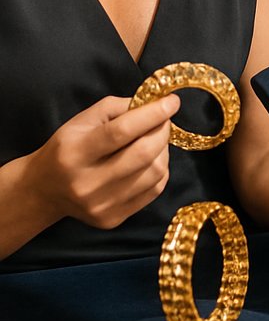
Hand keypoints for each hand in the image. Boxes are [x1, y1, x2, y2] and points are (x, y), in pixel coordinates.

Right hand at [26, 93, 179, 230]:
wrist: (45, 190)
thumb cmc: (68, 147)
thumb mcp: (83, 120)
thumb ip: (119, 107)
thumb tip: (156, 104)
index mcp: (74, 153)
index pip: (121, 132)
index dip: (152, 114)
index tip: (172, 101)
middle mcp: (86, 183)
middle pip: (143, 154)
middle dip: (162, 130)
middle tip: (164, 119)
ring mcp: (100, 205)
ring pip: (155, 172)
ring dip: (163, 150)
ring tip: (154, 140)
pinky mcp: (113, 219)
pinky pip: (155, 190)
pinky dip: (160, 169)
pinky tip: (150, 160)